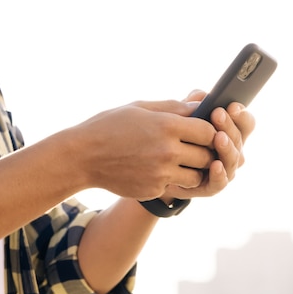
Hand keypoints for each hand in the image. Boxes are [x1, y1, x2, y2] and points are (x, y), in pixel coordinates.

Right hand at [71, 97, 219, 199]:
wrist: (82, 157)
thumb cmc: (109, 126)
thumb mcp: (140, 108)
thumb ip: (174, 107)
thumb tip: (202, 104)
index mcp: (166, 125)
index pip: (209, 131)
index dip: (210, 130)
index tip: (204, 130)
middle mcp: (167, 151)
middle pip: (207, 156)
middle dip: (205, 151)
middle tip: (197, 147)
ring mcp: (160, 174)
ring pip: (196, 176)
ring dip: (193, 169)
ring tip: (181, 160)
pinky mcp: (153, 190)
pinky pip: (174, 186)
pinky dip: (171, 179)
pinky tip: (157, 169)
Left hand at [162, 89, 255, 198]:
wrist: (154, 167)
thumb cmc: (171, 137)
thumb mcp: (179, 116)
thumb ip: (191, 105)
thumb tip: (201, 95)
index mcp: (228, 131)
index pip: (244, 122)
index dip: (241, 114)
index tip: (232, 105)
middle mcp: (231, 151)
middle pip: (240, 138)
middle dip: (229, 126)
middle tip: (218, 114)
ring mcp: (223, 170)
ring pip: (234, 160)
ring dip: (228, 148)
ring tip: (219, 137)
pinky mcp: (210, 186)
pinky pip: (220, 182)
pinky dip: (220, 174)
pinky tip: (215, 164)